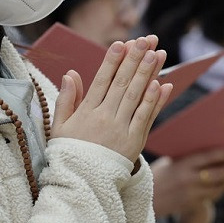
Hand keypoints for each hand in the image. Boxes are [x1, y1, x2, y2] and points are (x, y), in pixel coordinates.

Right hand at [52, 36, 171, 162]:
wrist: (82, 182)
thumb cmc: (71, 152)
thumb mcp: (61, 126)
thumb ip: (66, 99)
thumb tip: (72, 74)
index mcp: (87, 111)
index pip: (102, 80)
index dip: (113, 60)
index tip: (122, 42)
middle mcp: (105, 117)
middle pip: (123, 83)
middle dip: (135, 59)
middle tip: (146, 40)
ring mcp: (122, 129)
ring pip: (137, 96)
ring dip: (148, 73)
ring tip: (157, 54)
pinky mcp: (135, 141)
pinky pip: (147, 117)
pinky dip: (155, 101)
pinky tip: (163, 84)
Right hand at [152, 149, 223, 216]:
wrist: (143, 200)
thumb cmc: (158, 175)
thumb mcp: (170, 163)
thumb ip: (188, 158)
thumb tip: (212, 148)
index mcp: (182, 165)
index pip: (208, 157)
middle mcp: (187, 180)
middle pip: (217, 174)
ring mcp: (190, 194)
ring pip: (217, 187)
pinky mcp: (190, 205)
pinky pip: (211, 197)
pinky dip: (219, 190)